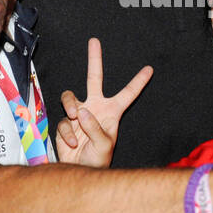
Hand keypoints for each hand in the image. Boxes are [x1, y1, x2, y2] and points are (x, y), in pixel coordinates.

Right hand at [55, 38, 152, 166]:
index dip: (138, 82)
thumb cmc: (97, 160)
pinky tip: (73, 143)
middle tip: (94, 41)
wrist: (78, 171)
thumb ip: (95, 128)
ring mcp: (79, 114)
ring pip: (70, 97)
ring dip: (70, 106)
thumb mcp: (104, 146)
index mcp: (111, 112)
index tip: (149, 69)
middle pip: (94, 78)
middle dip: (95, 59)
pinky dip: (67, 133)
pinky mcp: (66, 122)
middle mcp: (95, 108)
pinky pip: (63, 121)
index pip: (127, 94)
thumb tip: (83, 112)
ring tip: (76, 118)